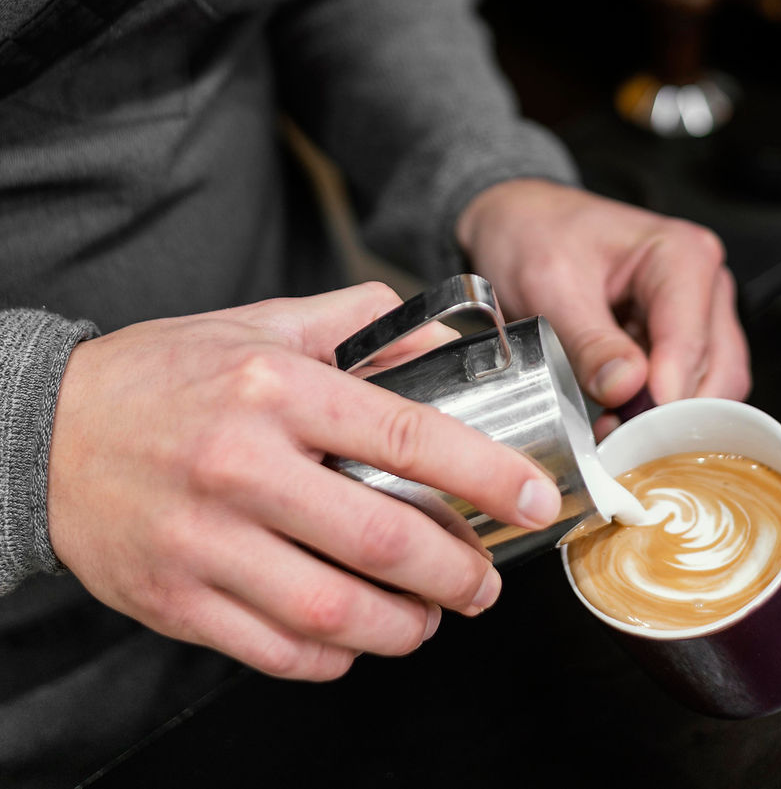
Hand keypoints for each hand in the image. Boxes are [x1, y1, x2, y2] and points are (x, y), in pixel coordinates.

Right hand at [46, 283, 561, 680]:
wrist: (47, 432)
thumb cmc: (166, 374)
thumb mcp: (263, 324)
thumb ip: (358, 323)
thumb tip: (442, 339)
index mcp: (276, 387)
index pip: (408, 434)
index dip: (486, 475)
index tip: (533, 499)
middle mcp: (243, 464)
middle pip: (384, 540)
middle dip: (460, 571)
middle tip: (485, 579)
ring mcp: (207, 540)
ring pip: (336, 611)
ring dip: (407, 626)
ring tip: (432, 616)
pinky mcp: (178, 599)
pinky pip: (278, 651)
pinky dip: (336, 655)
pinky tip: (358, 635)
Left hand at [456, 181, 749, 435]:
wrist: (519, 222)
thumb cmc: (536, 234)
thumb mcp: (549, 284)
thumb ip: (589, 339)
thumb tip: (626, 388)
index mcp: (682, 255)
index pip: (690, 341)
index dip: (666, 395)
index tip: (635, 432)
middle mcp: (703, 284)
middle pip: (716, 372)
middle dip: (671, 415)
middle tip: (620, 444)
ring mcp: (697, 313)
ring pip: (710, 387)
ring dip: (667, 419)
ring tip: (613, 434)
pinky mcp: (680, 339)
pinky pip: (687, 388)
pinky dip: (658, 412)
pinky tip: (620, 420)